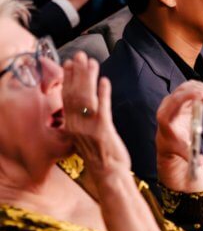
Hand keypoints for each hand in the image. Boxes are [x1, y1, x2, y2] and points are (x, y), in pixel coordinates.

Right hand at [62, 52, 130, 175]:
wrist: (108, 174)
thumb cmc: (99, 154)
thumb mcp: (84, 135)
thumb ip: (81, 118)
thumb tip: (83, 100)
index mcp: (71, 125)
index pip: (66, 97)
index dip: (68, 78)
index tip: (70, 63)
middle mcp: (76, 125)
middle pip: (74, 93)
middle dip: (77, 72)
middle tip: (81, 55)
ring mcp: (89, 128)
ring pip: (86, 97)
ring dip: (89, 78)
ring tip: (92, 63)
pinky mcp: (103, 130)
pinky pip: (102, 108)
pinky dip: (103, 93)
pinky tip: (105, 80)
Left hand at [156, 80, 202, 192]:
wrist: (168, 140)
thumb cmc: (175, 145)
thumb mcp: (183, 152)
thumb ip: (192, 156)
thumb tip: (202, 161)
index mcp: (166, 115)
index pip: (178, 98)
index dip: (194, 95)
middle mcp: (168, 104)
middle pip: (186, 89)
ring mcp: (174, 98)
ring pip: (191, 85)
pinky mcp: (181, 96)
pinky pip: (193, 87)